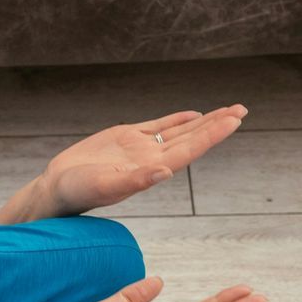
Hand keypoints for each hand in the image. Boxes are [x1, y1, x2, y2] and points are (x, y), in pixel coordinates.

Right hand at [42, 105, 247, 214]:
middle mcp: (152, 158)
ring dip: (205, 121)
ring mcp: (140, 147)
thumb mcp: (107, 186)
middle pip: (192, 138)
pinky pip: (158, 126)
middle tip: (242, 110)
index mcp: (152, 169)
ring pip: (180, 130)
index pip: (190, 149)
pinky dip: (177, 119)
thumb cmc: (79, 192)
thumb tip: (166, 172)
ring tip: (229, 111)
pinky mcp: (126, 137)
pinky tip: (193, 115)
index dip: (212, 135)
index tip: (234, 121)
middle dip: (218, 124)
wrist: (58, 188)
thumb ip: (136, 180)